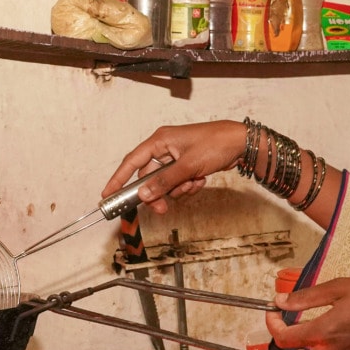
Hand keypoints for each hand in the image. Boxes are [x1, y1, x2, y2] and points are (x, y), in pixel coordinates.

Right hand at [102, 120, 249, 214]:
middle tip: (161, 209)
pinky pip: (179, 182)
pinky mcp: (187, 165)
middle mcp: (165, 147)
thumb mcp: (188, 166)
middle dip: (158, 193)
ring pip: (166, 183)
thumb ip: (165, 181)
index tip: (107, 194)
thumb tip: (144, 194)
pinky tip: (200, 179)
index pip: (132, 161)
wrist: (241, 143)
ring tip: (193, 183)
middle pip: (150, 177)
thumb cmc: (216, 144)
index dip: (118, 178)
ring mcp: (176, 157)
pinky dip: (188, 186)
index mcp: (160, 141)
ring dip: (177, 189)